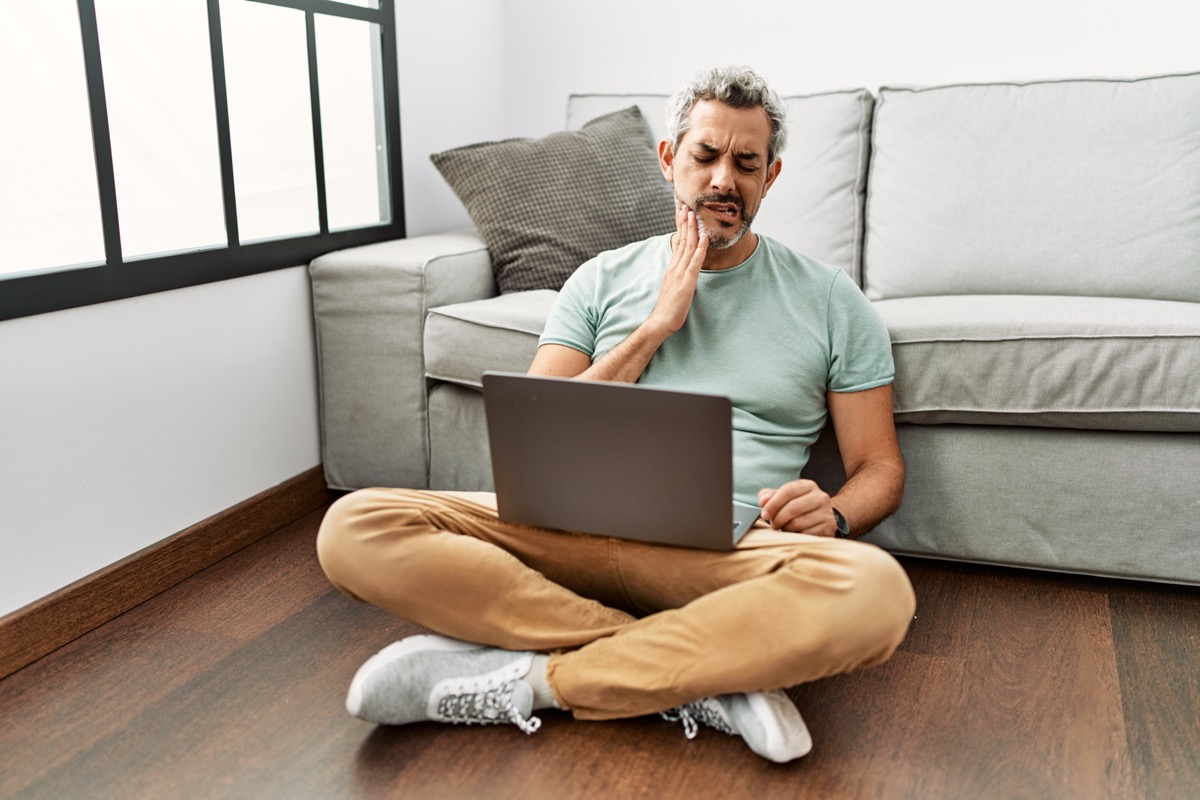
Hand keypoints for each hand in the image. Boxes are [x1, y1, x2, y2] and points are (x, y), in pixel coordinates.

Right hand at [647, 203, 706, 334]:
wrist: (660, 322)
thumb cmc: (667, 308)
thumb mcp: (673, 287)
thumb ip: (677, 275)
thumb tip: (683, 269)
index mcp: (672, 268)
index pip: (677, 243)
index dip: (680, 227)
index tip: (682, 213)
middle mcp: (675, 267)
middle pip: (681, 240)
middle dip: (684, 223)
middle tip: (686, 206)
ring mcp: (680, 273)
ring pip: (687, 247)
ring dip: (692, 230)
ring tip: (694, 215)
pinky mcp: (687, 282)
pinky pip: (695, 262)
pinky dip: (700, 249)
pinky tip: (704, 238)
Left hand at [757, 480, 836, 535]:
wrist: (821, 519)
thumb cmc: (797, 507)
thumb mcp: (783, 498)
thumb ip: (769, 496)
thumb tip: (763, 500)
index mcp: (808, 485)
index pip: (788, 491)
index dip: (773, 503)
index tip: (764, 514)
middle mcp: (820, 496)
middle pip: (792, 508)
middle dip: (778, 518)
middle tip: (773, 524)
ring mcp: (826, 512)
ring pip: (798, 523)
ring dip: (786, 528)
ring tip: (784, 528)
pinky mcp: (829, 527)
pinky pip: (806, 534)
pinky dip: (796, 536)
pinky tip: (795, 533)